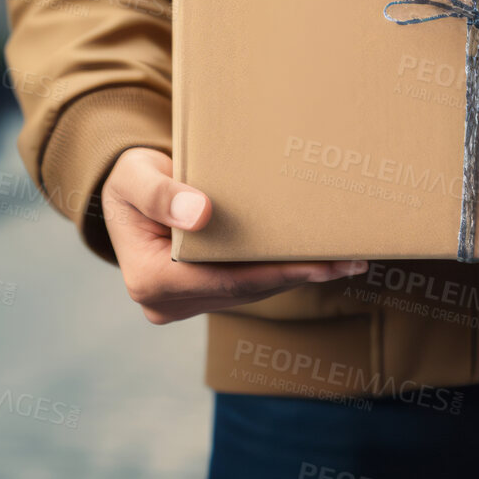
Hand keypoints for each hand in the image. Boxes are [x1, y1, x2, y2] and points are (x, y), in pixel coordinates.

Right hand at [101, 147, 367, 324]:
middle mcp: (168, 302)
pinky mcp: (203, 295)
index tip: (318, 263)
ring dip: (297, 275)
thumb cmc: (131, 177)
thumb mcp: (136, 175)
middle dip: (299, 275)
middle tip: (351, 260)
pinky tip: (319, 259)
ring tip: (347, 259)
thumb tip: (200, 214)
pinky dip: (282, 270)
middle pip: (245, 290)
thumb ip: (161, 194)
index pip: (225, 280)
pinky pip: (248, 285)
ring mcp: (186, 303)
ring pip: (251, 291)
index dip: (274, 272)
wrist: (128, 191)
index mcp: (150, 280)